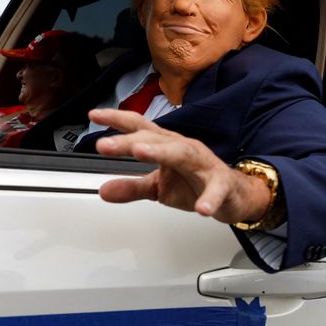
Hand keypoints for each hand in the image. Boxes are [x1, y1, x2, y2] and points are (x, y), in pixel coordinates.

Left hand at [89, 107, 271, 223]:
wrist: (233, 194)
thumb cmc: (195, 182)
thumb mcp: (158, 187)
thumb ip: (131, 187)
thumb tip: (103, 190)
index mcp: (167, 145)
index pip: (139, 127)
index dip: (116, 120)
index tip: (93, 116)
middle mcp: (183, 148)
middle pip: (155, 139)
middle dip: (129, 140)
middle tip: (103, 145)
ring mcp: (203, 164)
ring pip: (182, 153)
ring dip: (161, 152)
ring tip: (141, 153)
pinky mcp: (222, 183)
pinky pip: (216, 189)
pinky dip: (209, 198)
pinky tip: (202, 209)